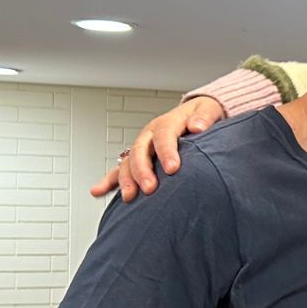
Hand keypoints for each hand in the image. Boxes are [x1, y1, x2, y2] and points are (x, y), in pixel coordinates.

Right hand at [89, 96, 225, 201]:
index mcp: (167, 123)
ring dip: (126, 179)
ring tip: (129, 196)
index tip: (173, 169)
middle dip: (143, 170)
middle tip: (150, 188)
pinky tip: (98, 192)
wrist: (196, 117)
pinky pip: (120, 170)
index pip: (164, 135)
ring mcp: (142, 148)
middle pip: (140, 151)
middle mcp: (150, 135)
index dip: (167, 151)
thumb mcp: (208, 111)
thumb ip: (205, 117)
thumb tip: (198, 126)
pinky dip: (108, 181)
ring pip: (128, 162)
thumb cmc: (202, 116)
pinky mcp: (138, 160)